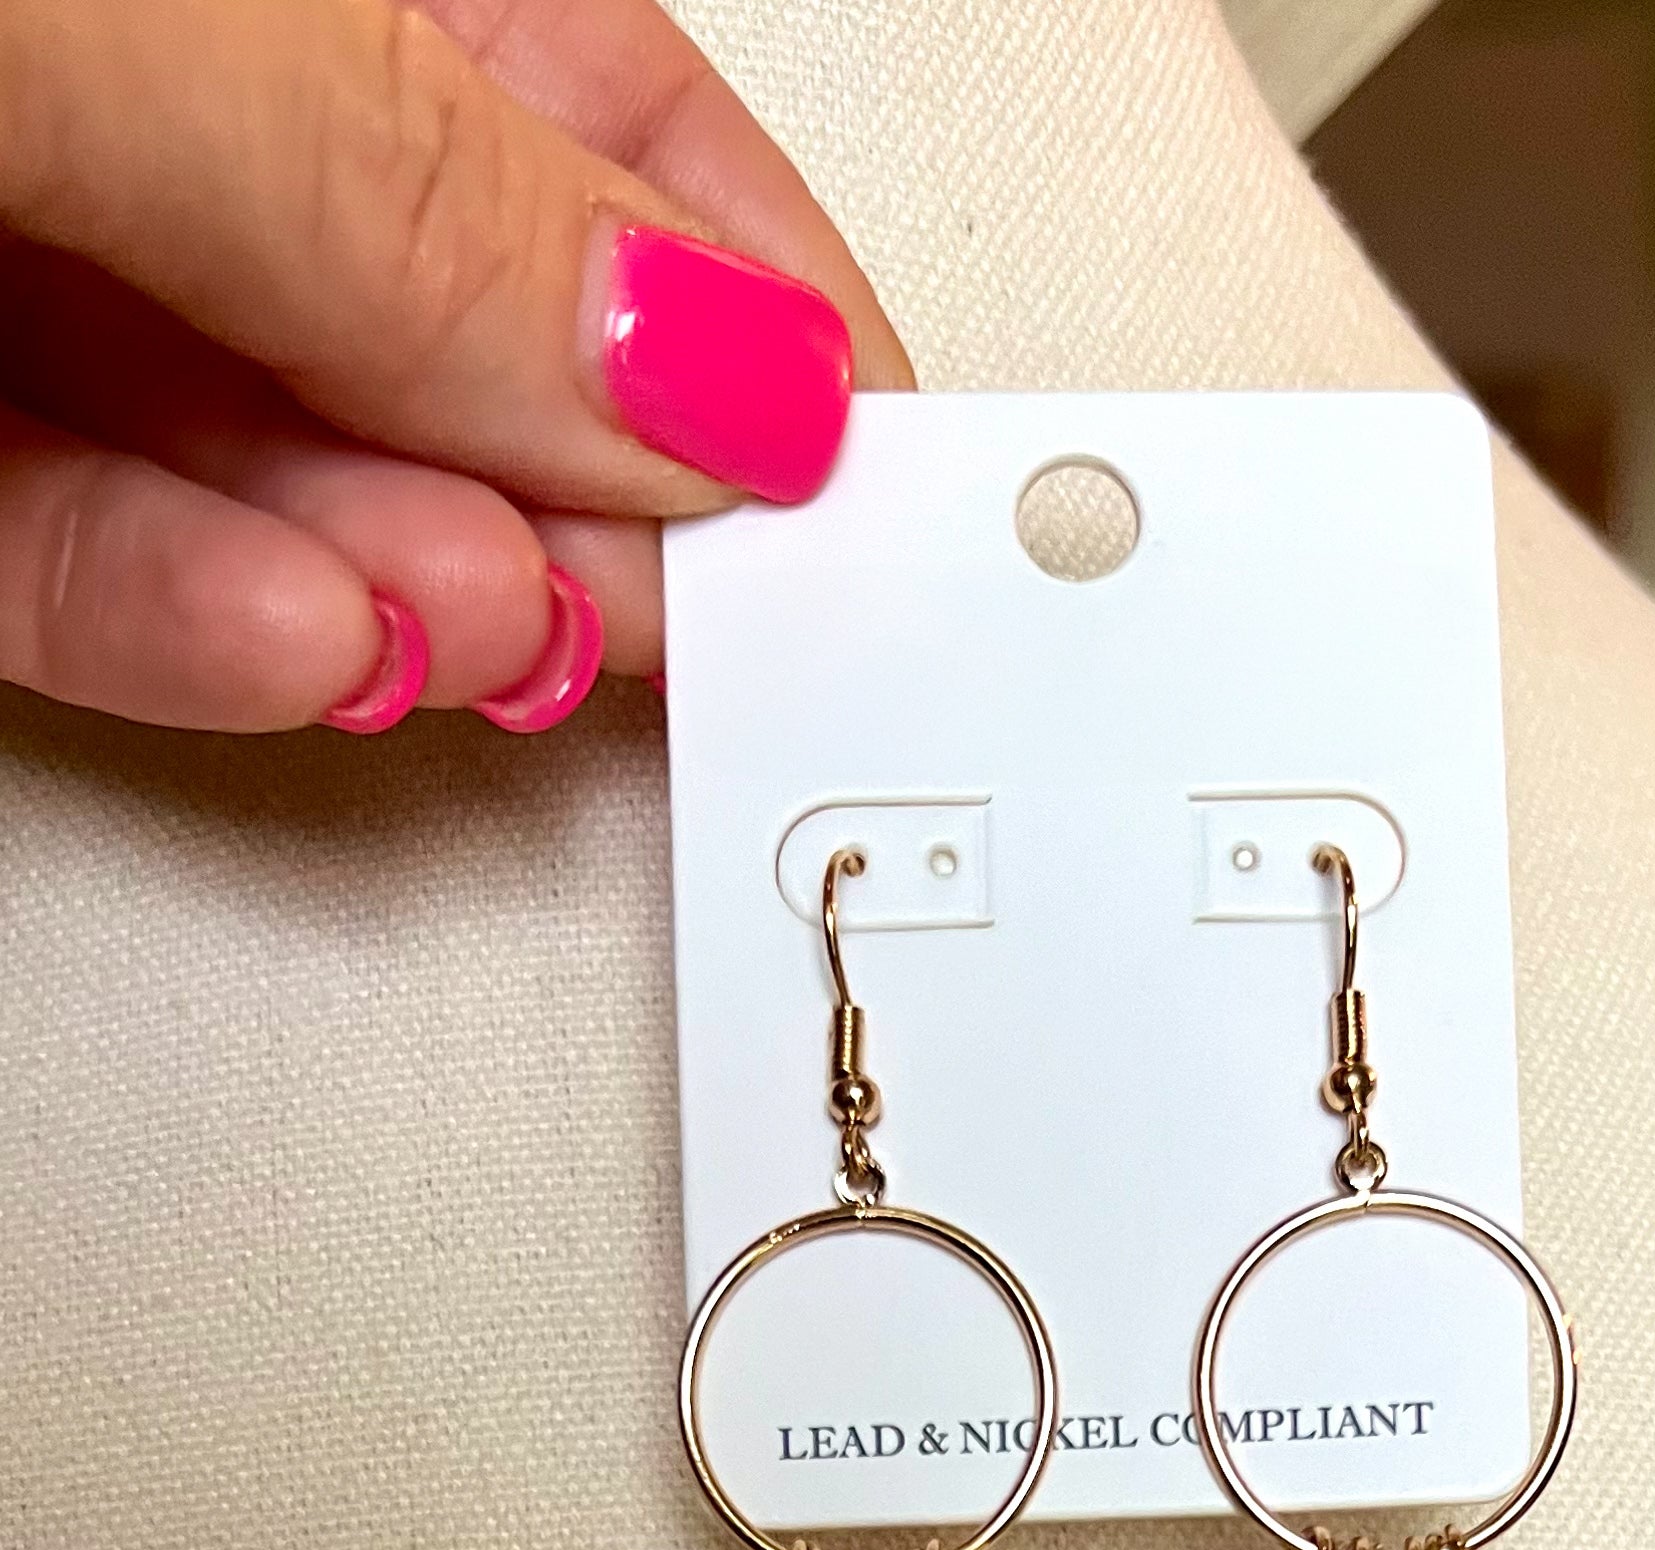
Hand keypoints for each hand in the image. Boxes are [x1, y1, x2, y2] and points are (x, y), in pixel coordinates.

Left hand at [0, 0, 911, 732]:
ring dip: (396, 588)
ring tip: (479, 626)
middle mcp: (153, 104)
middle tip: (675, 594)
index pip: (586, 103)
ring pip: (261, 470)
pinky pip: (71, 559)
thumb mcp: (155, 29)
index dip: (740, 283)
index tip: (841, 466)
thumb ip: (437, 207)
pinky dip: (188, 630)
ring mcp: (19, 264)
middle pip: (447, 323)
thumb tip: (719, 385)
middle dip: (573, 480)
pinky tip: (295, 650)